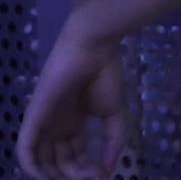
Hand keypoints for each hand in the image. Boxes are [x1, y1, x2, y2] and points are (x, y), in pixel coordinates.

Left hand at [16, 27, 126, 179]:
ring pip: (40, 158)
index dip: (86, 168)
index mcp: (75, 122)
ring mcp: (44, 122)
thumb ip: (114, 141)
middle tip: (88, 177)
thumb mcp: (116, 114)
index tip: (101, 175)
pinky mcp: (33, 118)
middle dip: (73, 172)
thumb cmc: (106, 77)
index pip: (75, 154)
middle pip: (58, 159)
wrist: (93, 50)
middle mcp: (57, 125)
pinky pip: (25, 148)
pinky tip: (43, 177)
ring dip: (52, 174)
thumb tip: (108, 170)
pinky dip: (31, 165)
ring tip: (71, 179)